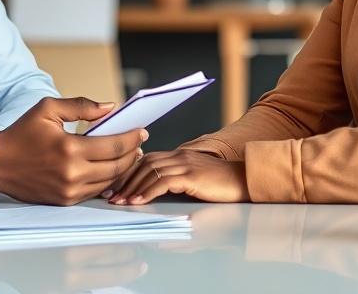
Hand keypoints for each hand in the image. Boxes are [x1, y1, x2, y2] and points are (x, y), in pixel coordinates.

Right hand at [0, 97, 147, 205]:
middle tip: (138, 143)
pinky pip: (95, 191)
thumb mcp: (48, 108)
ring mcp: (69, 190)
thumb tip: (110, 107)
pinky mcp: (65, 200)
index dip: (132, 138)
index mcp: (70, 148)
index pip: (114, 145)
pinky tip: (110, 169)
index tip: (142, 131)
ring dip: (122, 168)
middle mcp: (72, 173)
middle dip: (132, 153)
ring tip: (128, 155)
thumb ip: (81, 106)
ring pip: (109, 181)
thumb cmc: (22, 133)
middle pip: (117, 166)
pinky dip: (107, 181)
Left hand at [108, 149, 248, 204]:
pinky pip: (162, 182)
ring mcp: (185, 164)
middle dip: (125, 180)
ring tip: (120, 202)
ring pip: (150, 172)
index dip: (128, 172)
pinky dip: (147, 192)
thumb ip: (175, 187)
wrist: (246, 182)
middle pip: (143, 163)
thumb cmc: (222, 187)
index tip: (115, 187)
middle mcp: (179, 156)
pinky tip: (137, 202)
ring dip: (132, 188)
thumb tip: (153, 199)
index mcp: (179, 156)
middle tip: (111, 196)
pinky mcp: (192, 175)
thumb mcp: (194, 185)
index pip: (146, 159)